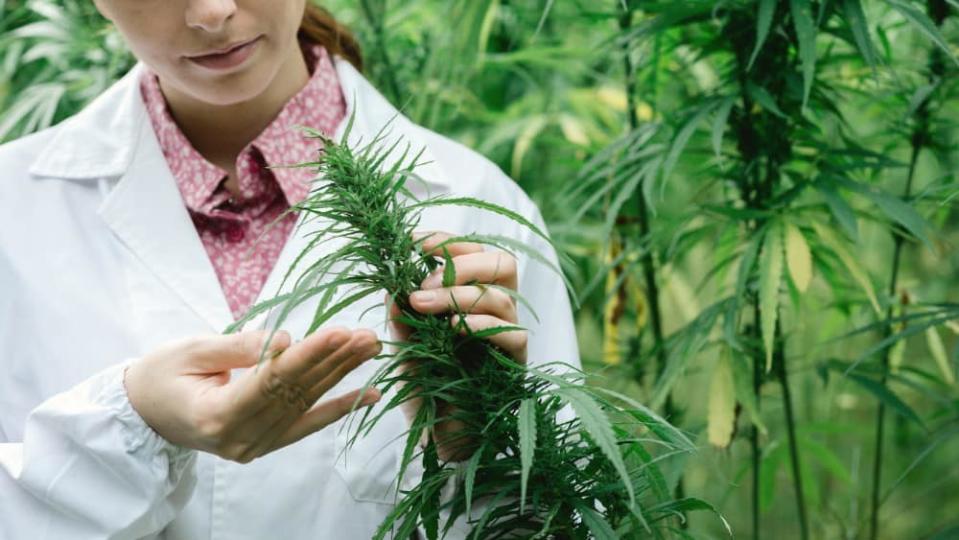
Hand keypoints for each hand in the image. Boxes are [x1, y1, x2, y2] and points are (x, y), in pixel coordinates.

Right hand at [124, 327, 381, 463]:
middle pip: (296, 393)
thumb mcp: (190, 351)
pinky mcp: (264, 443)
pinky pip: (307, 424)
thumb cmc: (160, 374)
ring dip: (342, 376)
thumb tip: (286, 340)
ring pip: (306, 404)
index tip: (338, 332)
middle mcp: (238, 438)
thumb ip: (239, 348)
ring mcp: (253, 446)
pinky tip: (371, 394)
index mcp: (214, 416)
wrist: (143, 412)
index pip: (272, 381)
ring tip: (370, 349)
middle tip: (367, 336)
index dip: (307, 355)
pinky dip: (339, 407)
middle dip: (334, 361)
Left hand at [388, 231, 526, 459]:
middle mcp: (495, 311)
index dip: (447, 241)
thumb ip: (400, 318)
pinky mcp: (515, 365)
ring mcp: (508, 337)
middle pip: (502, 263)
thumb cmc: (426, 387)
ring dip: (459, 294)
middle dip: (463, 262)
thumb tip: (391, 286)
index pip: (474, 253)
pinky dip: (482, 325)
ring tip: (422, 304)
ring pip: (502, 297)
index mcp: (472, 297)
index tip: (413, 241)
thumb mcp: (404, 347)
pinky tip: (454, 329)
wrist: (440, 437)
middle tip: (424, 276)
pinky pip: (512, 335)